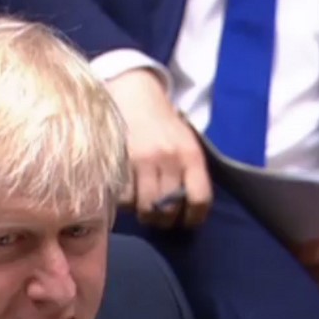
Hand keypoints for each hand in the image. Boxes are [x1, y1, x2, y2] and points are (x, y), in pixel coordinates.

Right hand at [105, 68, 211, 227]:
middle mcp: (169, 159)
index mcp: (191, 155)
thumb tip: (187, 210)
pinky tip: (128, 197)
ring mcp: (142, 161)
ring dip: (144, 215)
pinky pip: (123, 198)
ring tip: (143, 210)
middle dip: (164, 221)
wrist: (135, 95)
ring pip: (145, 208)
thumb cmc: (164, 125)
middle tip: (160, 219)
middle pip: (168, 209)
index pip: (199, 199)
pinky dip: (125, 205)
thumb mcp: (186, 143)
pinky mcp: (119, 161)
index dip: (193, 218)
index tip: (187, 222)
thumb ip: (189, 173)